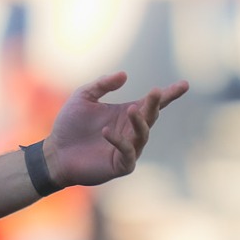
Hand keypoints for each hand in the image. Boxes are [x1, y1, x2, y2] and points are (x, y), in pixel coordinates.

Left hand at [43, 72, 188, 187]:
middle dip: (155, 104)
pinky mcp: (120, 165)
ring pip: (143, 134)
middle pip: (150, 115)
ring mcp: (128, 148)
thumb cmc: (69, 125)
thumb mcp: (83, 97)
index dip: (169, 94)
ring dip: (140, 122)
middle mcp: (131, 130)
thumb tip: (125, 75)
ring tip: (132, 109)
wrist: (55, 153)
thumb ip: (102, 84)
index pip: (152, 103)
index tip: (184, 84)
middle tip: (155, 92)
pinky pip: (127, 152)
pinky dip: (119, 141)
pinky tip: (106, 131)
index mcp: (126, 113)